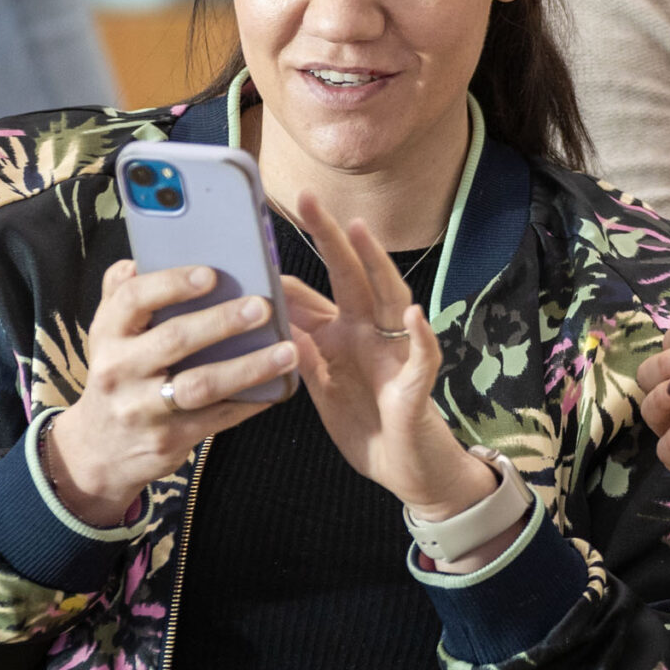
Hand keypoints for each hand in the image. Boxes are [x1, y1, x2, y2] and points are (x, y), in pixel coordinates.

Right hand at [45, 259, 298, 524]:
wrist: (99, 452)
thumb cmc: (118, 377)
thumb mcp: (109, 337)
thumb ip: (122, 296)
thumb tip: (140, 258)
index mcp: (108, 334)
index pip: (133, 299)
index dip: (172, 283)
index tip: (211, 274)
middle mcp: (119, 370)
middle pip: (174, 339)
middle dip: (222, 321)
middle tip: (263, 307)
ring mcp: (142, 409)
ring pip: (200, 385)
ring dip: (248, 367)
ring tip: (286, 352)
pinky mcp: (167, 440)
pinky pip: (215, 418)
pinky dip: (248, 402)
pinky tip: (276, 387)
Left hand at [283, 192, 506, 546]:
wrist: (404, 470)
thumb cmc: (365, 425)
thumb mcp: (320, 390)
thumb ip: (300, 356)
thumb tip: (272, 319)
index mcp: (339, 336)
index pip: (309, 295)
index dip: (281, 273)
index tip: (249, 244)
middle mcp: (368, 335)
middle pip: (349, 277)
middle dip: (330, 237)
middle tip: (307, 198)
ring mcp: (393, 356)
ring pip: (388, 300)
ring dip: (375, 266)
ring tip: (360, 233)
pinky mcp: (415, 387)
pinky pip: (421, 358)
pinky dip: (418, 337)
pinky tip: (411, 317)